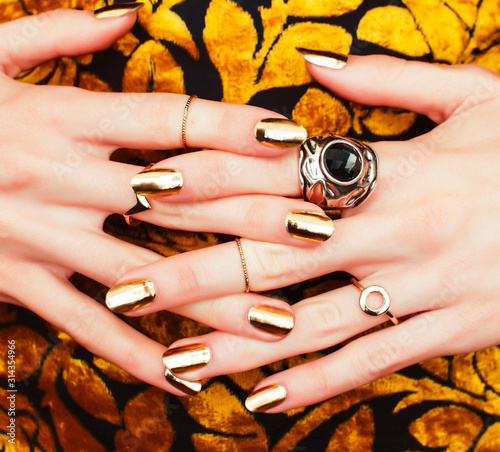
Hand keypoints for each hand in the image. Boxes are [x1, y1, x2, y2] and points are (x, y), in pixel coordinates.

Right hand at [0, 7, 308, 394]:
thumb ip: (58, 34)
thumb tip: (124, 11)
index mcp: (64, 119)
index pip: (172, 122)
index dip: (235, 128)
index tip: (292, 142)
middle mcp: (62, 179)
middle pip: (179, 201)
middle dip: (252, 219)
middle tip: (317, 237)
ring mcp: (40, 237)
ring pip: (145, 276)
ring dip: (214, 303)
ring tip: (276, 327)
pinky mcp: (14, 283)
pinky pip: (83, 327)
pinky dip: (134, 356)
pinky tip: (184, 378)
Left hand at [116, 54, 499, 409]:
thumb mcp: (476, 97)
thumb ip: (390, 82)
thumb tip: (320, 66)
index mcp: (395, 171)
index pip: (276, 174)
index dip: (207, 179)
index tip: (146, 189)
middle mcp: (394, 235)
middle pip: (272, 256)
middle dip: (193, 274)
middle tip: (128, 288)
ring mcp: (418, 291)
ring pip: (308, 324)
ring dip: (237, 345)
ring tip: (175, 360)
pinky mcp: (446, 333)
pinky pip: (367, 365)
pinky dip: (314, 386)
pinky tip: (263, 401)